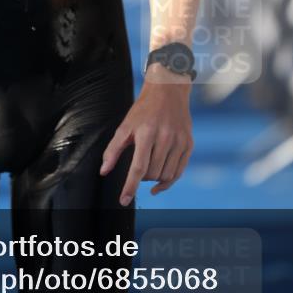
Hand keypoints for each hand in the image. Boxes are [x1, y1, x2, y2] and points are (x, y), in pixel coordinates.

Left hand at [99, 63, 193, 203]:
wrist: (168, 91)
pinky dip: (168, 181)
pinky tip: (159, 183)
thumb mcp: (125, 126)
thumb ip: (113, 149)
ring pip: (166, 175)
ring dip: (154, 179)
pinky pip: (179, 171)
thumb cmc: (143, 110)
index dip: (130, 186)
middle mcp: (165, 137)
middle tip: (138, 167)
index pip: (138, 167)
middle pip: (152, 173)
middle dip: (142, 177)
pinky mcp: (188, 144)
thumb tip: (103, 171)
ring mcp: (179, 141)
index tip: (123, 201)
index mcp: (146, 133)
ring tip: (149, 167)